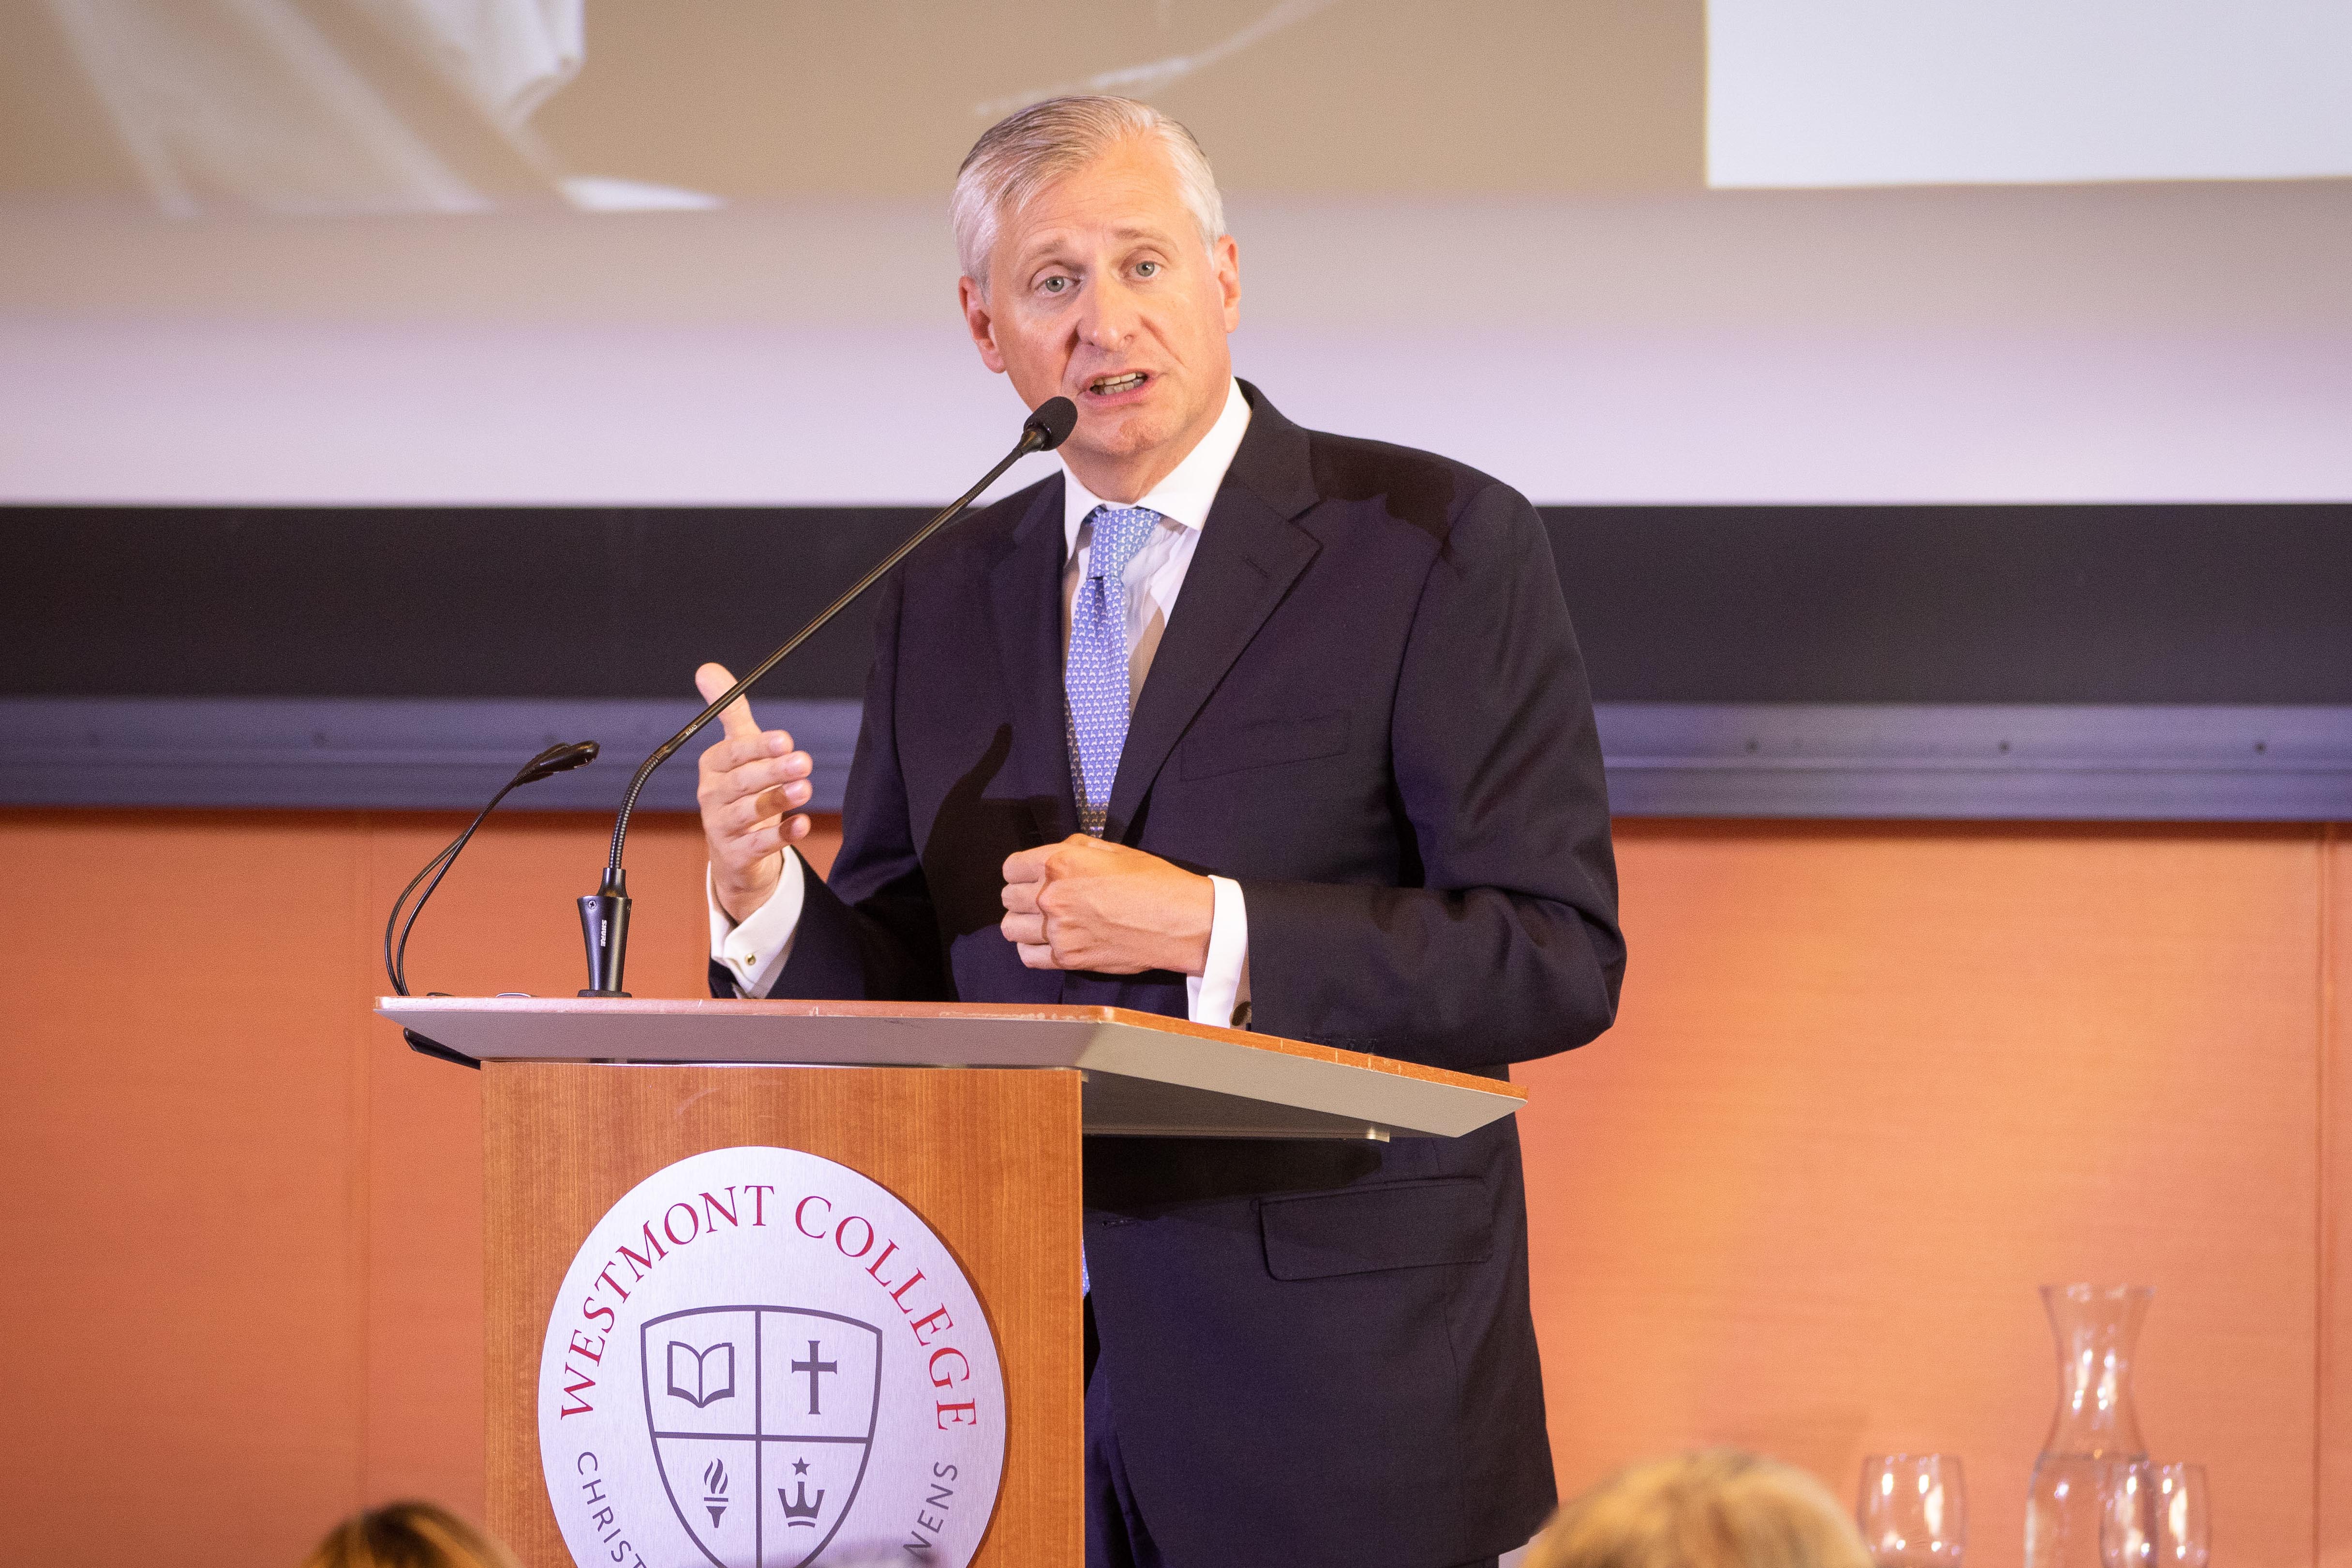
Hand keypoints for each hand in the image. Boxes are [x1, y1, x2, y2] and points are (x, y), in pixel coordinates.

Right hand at [694, 662, 814, 923]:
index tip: (785, 739)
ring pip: (750, 813)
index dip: (758, 747)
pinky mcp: (737, 856)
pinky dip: (782, 836)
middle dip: (773, 771)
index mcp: (713, 767)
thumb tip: (706, 669)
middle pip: (742, 783)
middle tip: (804, 761)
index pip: (733, 754)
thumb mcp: (736, 750)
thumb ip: (730, 712)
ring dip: (778, 800)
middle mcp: (712, 796)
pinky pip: (759, 846)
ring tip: (805, 789)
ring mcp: (723, 828)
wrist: (735, 851)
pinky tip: (803, 825)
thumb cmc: (740, 791)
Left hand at [999, 834, 1214, 974]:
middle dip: (1022, 895)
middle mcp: (1052, 896)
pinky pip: (1027, 956)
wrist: (1179, 921)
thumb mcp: (1113, 850)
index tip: (1030, 876)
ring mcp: (1058, 930)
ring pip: (1010, 928)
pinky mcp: (1068, 958)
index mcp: (1060, 863)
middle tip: (1041, 899)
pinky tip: (1048, 942)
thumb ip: (1075, 849)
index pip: (1011, 867)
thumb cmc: (1153, 881)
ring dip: (1023, 923)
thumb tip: (1055, 855)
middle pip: (1008, 897)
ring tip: (1042, 922)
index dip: (1021, 870)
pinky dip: (1032, 949)